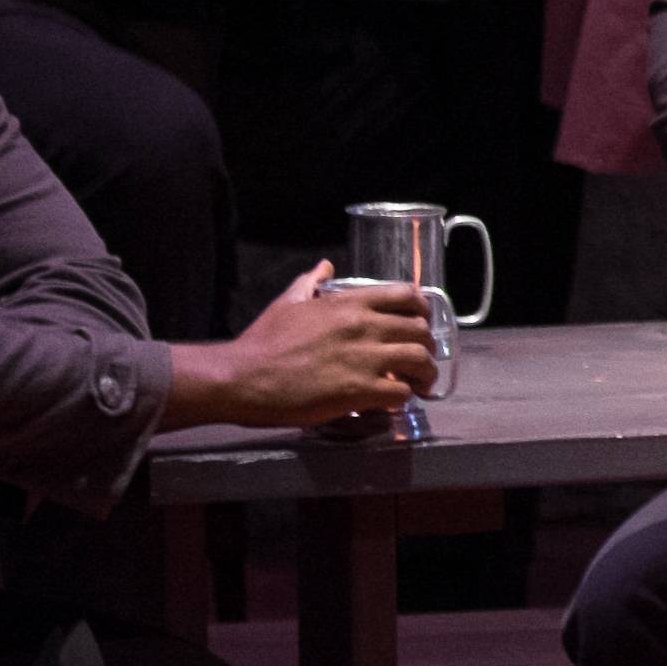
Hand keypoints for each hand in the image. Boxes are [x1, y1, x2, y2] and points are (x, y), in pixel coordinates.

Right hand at [165, 263, 441, 428]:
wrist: (239, 377)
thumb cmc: (261, 342)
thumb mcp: (288, 302)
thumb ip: (311, 283)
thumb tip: (325, 265)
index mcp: (349, 303)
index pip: (408, 296)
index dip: (422, 311)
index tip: (421, 324)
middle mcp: (363, 326)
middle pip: (421, 331)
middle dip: (427, 347)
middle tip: (420, 361)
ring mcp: (363, 358)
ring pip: (420, 361)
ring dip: (424, 374)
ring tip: (417, 384)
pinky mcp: (358, 390)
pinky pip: (401, 393)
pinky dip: (403, 398)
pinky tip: (392, 400)